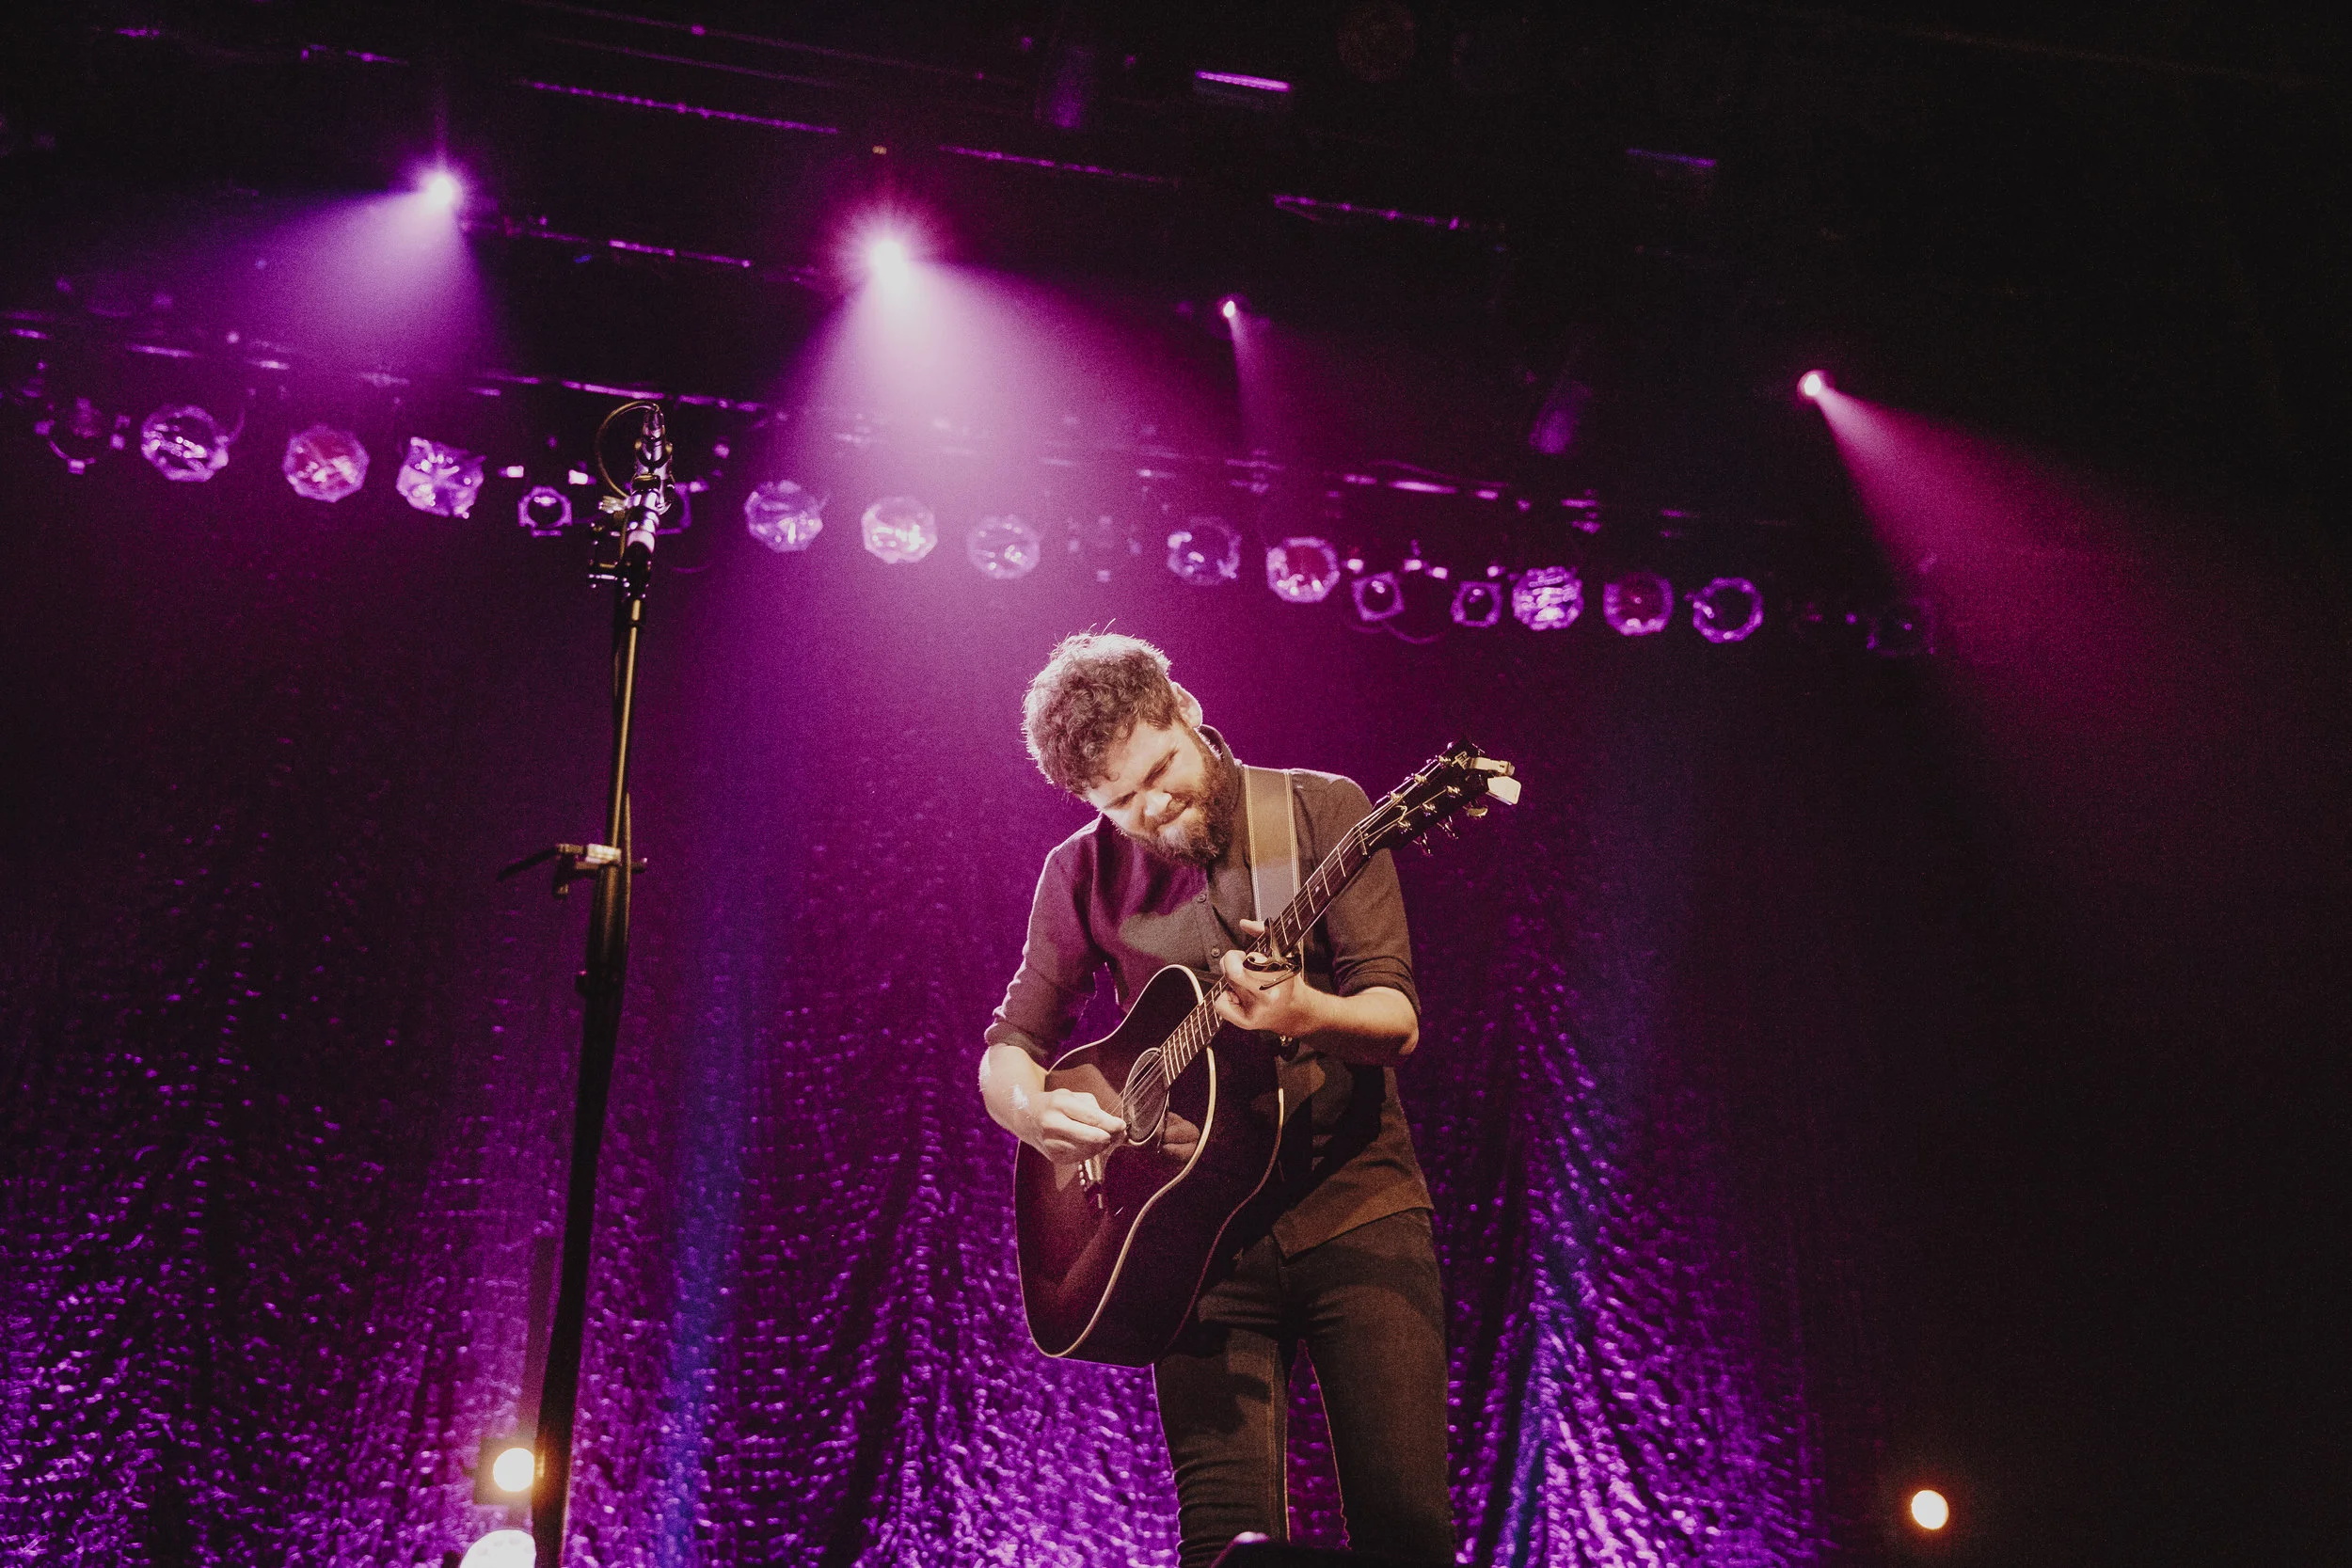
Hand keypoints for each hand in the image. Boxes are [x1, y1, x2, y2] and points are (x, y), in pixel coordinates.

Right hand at [1019, 1086, 1125, 1166]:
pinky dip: (1090, 1152)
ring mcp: (1051, 1143)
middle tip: (1117, 1134)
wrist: (1025, 1117)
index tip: (1122, 1125)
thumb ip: (1093, 1107)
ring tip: (1105, 1138)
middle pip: (1089, 1137)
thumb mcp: (1072, 1096)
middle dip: (1108, 1137)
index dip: (1110, 1123)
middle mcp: (1052, 1124)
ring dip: (1100, 1146)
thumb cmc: (1055, 1104)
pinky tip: (1091, 1144)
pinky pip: (1079, 1158)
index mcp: (1059, 1104)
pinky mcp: (1053, 1157)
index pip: (1090, 1117)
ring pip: (1086, 1150)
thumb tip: (1112, 1124)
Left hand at [1214, 918, 1323, 1040]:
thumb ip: (1264, 932)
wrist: (1297, 1012)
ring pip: (1226, 987)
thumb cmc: (1288, 981)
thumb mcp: (1283, 952)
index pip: (1240, 964)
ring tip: (1245, 983)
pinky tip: (1238, 996)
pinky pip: (1221, 1005)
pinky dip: (1225, 998)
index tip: (1243, 958)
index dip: (1234, 957)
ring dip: (1231, 981)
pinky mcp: (1246, 1022)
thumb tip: (1243, 923)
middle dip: (1231, 964)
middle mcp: (1266, 995)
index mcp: (1276, 975)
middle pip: (1230, 974)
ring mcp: (1255, 1011)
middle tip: (1240, 966)